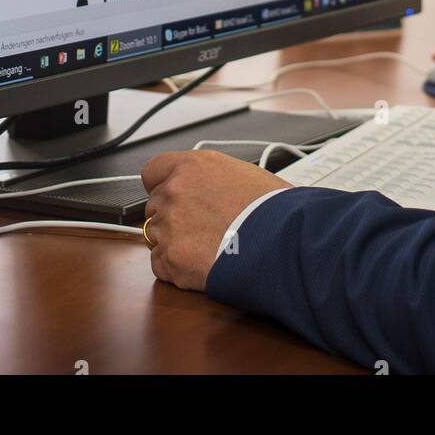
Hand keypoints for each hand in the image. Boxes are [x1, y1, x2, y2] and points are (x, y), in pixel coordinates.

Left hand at [141, 149, 290, 290]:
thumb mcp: (242, 173)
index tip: (170, 195)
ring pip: (156, 235)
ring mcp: (169, 226)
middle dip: (173, 216)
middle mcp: (174, 191)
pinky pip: (159, 264)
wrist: (281, 242)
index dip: (161, 185)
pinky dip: (175, 268)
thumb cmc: (273, 209)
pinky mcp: (171, 259)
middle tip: (200, 228)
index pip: (153, 171)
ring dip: (174, 242)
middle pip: (154, 205)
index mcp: (191, 166)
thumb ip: (212, 178)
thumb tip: (209, 187)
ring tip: (206, 248)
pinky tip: (202, 265)